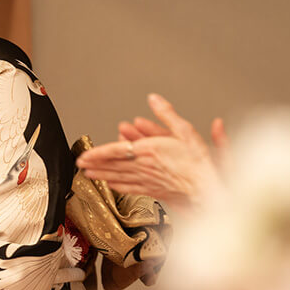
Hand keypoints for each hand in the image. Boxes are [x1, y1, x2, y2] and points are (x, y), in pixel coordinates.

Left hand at [76, 94, 223, 207]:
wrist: (209, 188)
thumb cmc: (199, 163)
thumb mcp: (186, 130)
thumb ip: (166, 114)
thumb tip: (154, 99)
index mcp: (148, 151)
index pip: (115, 151)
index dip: (97, 154)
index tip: (84, 156)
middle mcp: (144, 167)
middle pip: (113, 165)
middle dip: (95, 165)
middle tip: (81, 165)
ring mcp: (147, 180)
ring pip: (119, 177)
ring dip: (102, 175)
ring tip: (90, 174)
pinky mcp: (154, 190)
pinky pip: (131, 188)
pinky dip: (119, 187)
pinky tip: (113, 186)